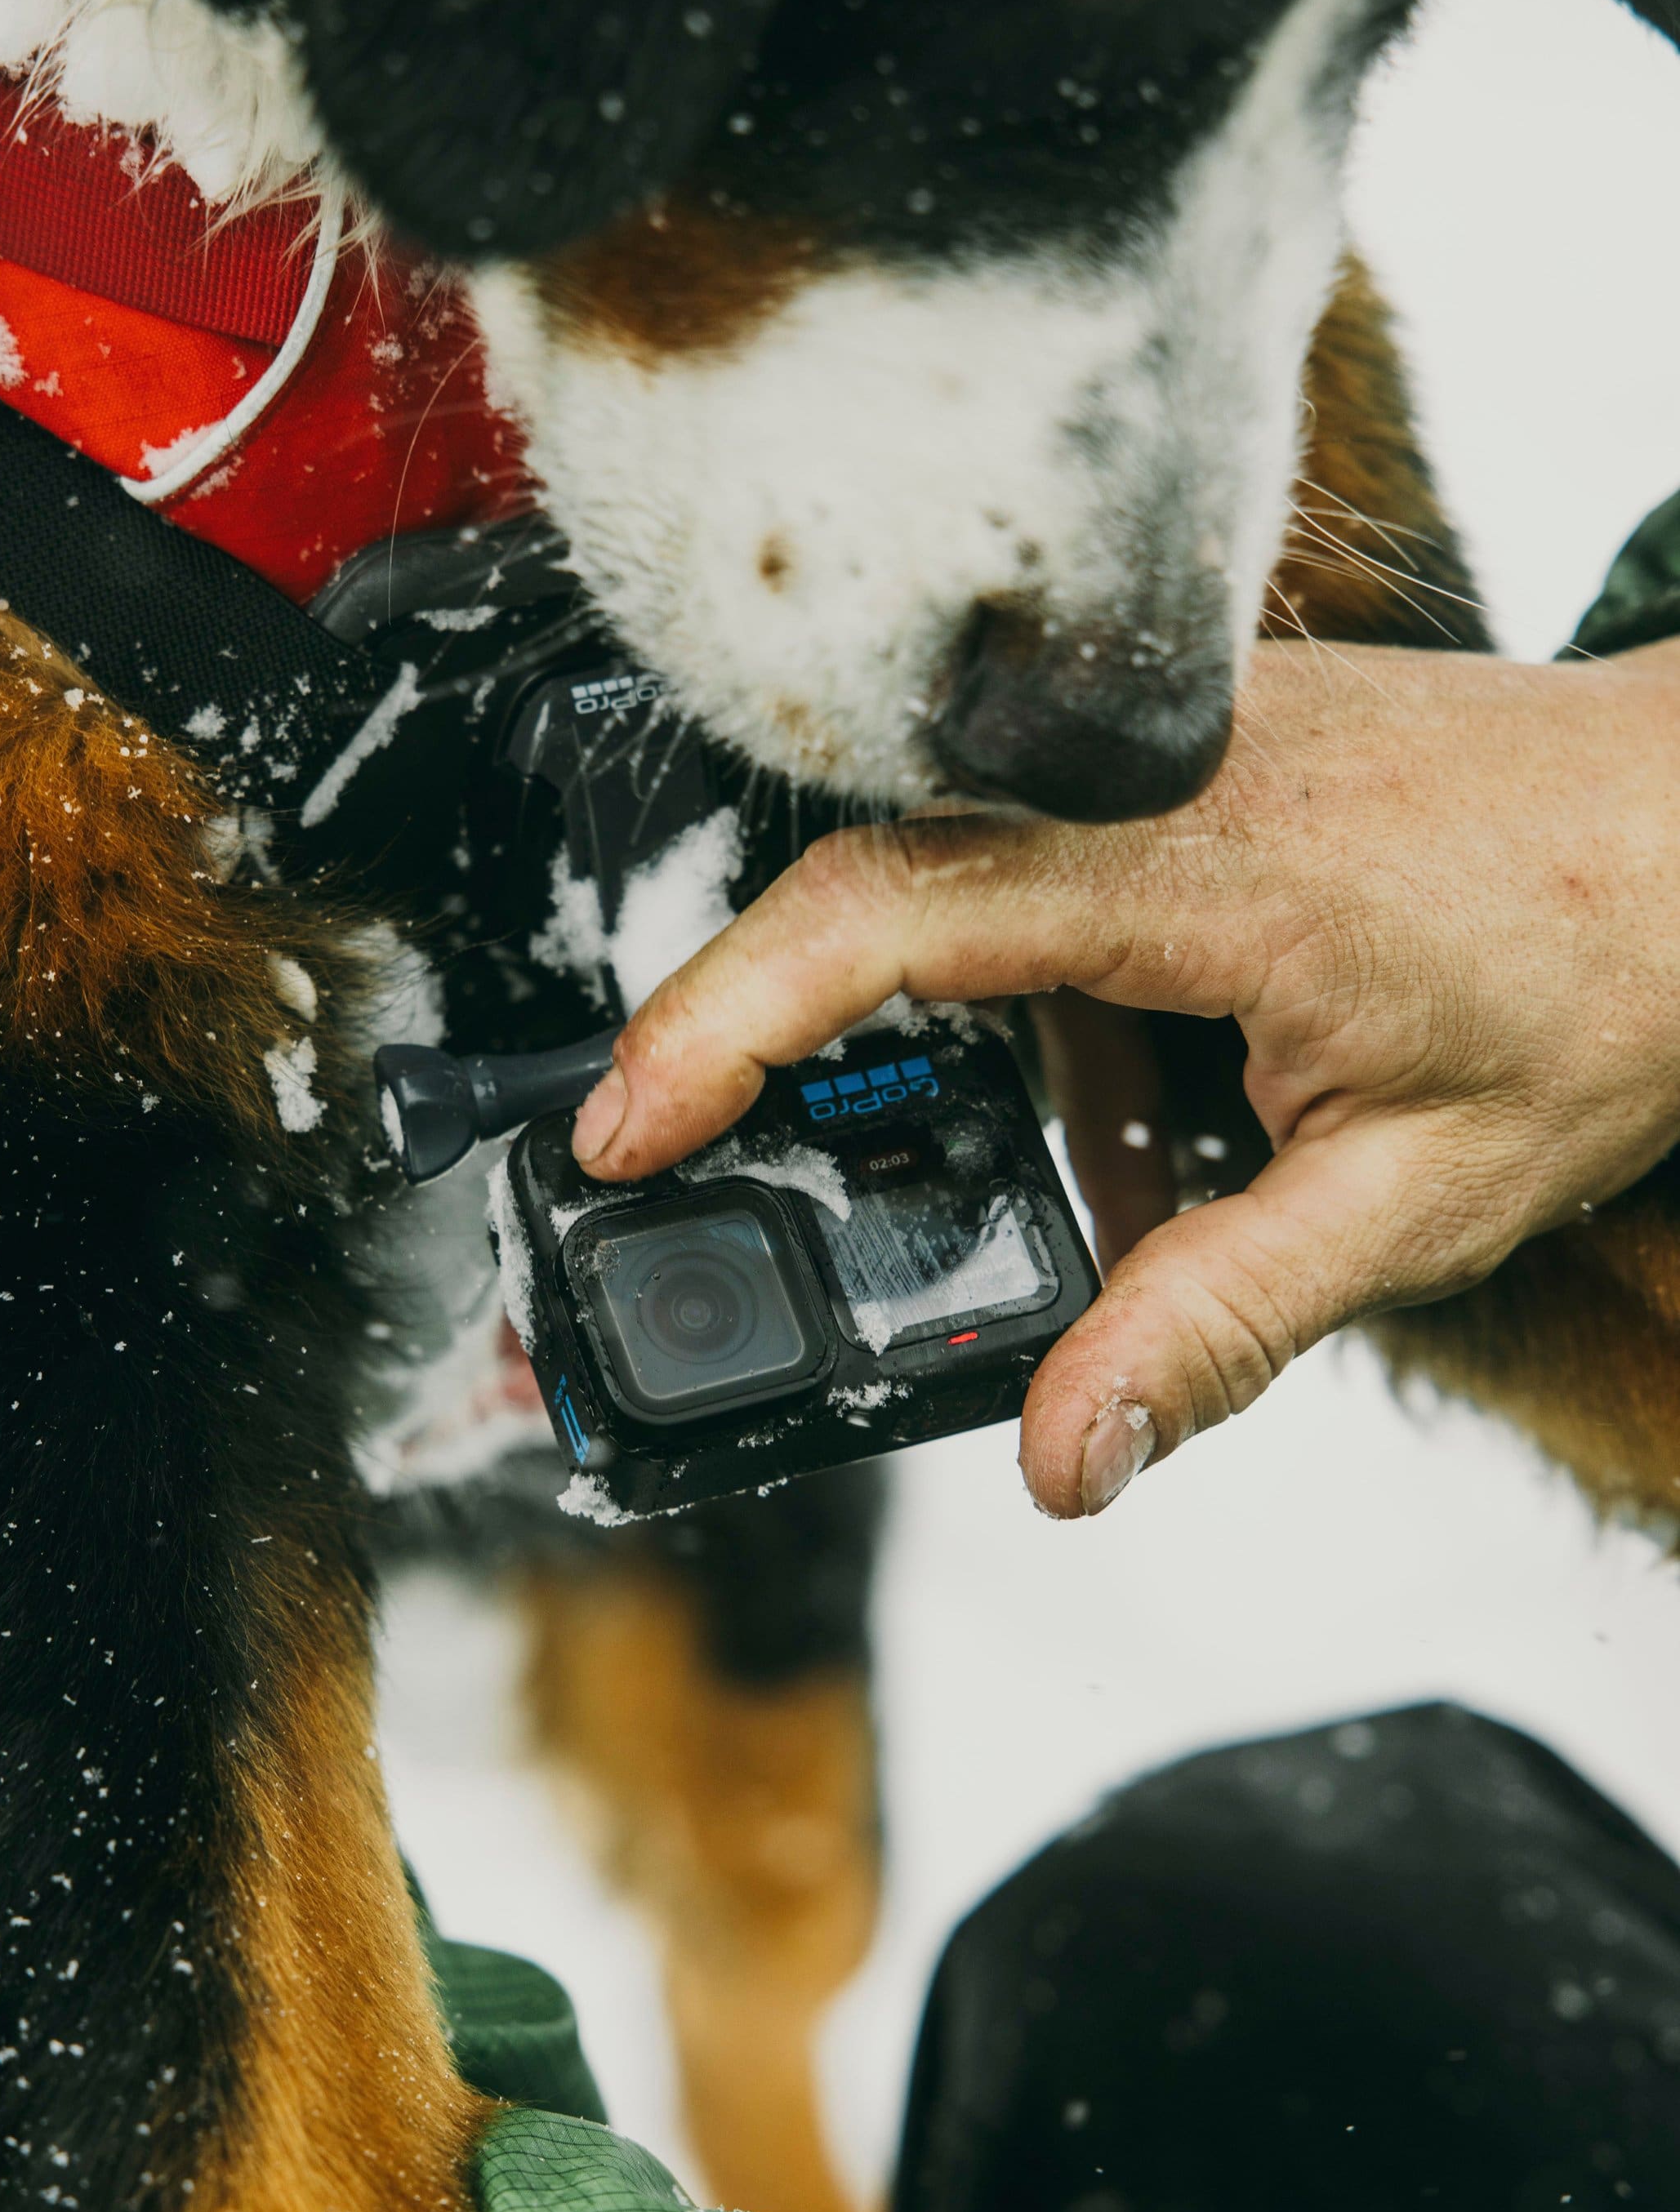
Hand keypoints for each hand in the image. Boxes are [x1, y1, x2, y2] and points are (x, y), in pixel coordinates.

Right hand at [571, 638, 1679, 1516]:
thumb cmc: (1611, 975)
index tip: (630, 1127)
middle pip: (866, 873)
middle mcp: (1162, 778)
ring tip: (932, 1161)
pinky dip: (993, 981)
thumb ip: (1217, 1323)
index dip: (726, 1021)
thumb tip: (1061, 1457)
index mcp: (1202, 865)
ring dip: (898, 1017)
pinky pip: (1028, 858)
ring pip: (939, 862)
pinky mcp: (1187, 765)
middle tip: (674, 1160)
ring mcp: (1173, 754)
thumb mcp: (1420, 1197)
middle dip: (745, 1023)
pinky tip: (1069, 1092)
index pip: (890, 917)